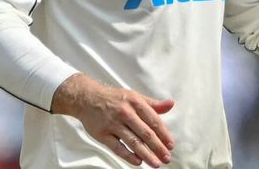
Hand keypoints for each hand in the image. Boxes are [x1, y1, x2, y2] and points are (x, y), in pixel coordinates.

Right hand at [50, 73, 174, 166]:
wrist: (87, 98)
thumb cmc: (115, 98)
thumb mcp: (135, 97)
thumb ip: (153, 104)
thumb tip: (171, 104)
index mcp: (136, 102)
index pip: (154, 121)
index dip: (164, 134)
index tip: (171, 145)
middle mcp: (125, 113)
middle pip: (145, 133)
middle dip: (158, 147)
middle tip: (166, 158)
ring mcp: (113, 124)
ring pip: (133, 142)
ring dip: (146, 154)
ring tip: (156, 163)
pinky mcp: (102, 134)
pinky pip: (117, 147)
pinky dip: (128, 155)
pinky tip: (138, 162)